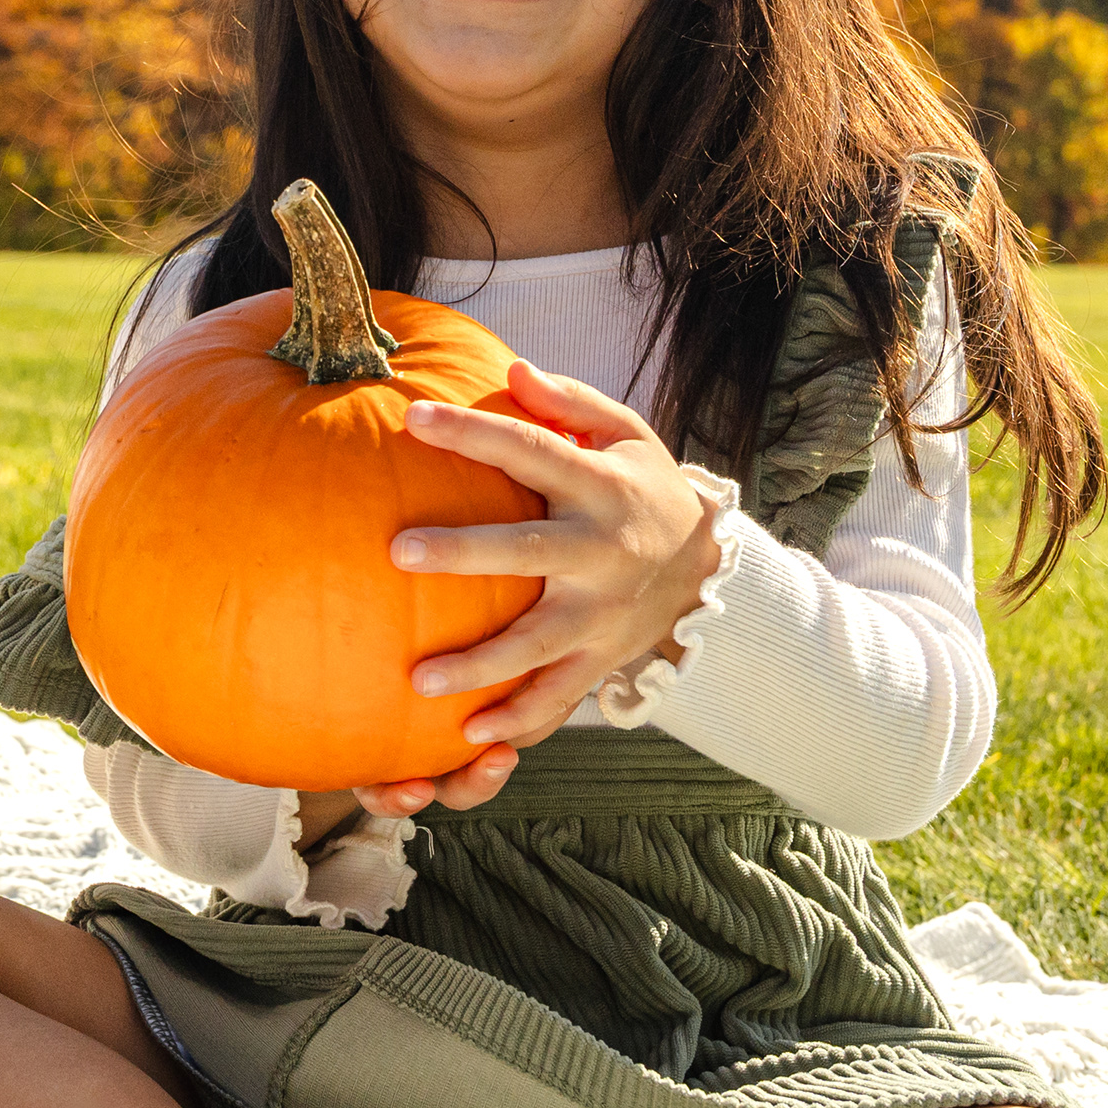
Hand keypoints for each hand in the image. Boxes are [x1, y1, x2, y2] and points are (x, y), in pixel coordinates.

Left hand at [379, 358, 727, 753]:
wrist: (708, 568)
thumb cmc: (643, 489)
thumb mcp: (626, 435)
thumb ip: (570, 404)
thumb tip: (513, 370)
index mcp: (600, 487)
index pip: (531, 451)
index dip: (474, 433)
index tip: (412, 416)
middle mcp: (600, 552)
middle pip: (527, 552)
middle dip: (465, 553)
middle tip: (399, 552)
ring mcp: (602, 614)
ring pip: (537, 644)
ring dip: (480, 665)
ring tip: (419, 681)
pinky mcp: (600, 659)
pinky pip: (558, 697)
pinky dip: (519, 721)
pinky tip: (468, 737)